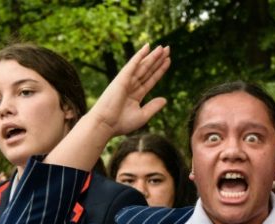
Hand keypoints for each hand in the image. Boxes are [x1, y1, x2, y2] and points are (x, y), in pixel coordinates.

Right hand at [45, 44, 170, 170]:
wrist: (105, 125)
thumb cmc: (120, 123)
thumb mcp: (142, 116)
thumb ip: (153, 107)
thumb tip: (165, 99)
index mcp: (136, 94)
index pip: (151, 79)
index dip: (160, 70)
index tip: (168, 61)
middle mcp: (131, 85)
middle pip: (148, 70)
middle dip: (158, 59)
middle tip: (168, 48)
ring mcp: (126, 81)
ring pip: (142, 66)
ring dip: (152, 56)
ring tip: (163, 47)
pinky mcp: (121, 79)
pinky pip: (132, 65)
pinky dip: (139, 56)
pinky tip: (147, 47)